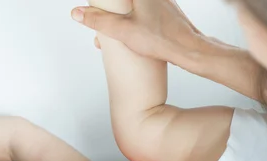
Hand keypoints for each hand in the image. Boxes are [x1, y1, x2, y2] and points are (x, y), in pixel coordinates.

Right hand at [71, 0, 206, 63]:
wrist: (190, 49)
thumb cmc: (161, 39)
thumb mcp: (122, 30)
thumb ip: (98, 20)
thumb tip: (76, 12)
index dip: (104, 2)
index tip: (96, 6)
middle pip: (124, 1)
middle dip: (110, 11)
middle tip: (99, 19)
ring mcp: (162, 1)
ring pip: (135, 5)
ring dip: (121, 16)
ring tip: (110, 34)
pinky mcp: (167, 12)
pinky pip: (146, 10)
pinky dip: (134, 19)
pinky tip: (131, 36)